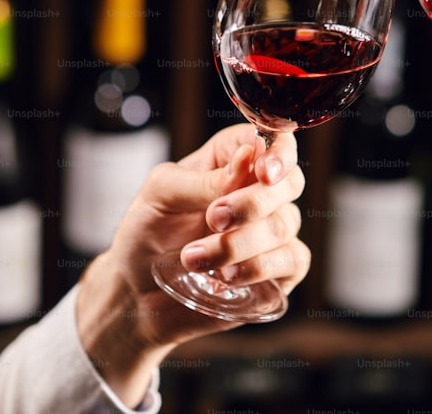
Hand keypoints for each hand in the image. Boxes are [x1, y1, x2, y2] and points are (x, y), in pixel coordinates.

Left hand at [75, 124, 308, 405]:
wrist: (138, 292)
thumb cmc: (147, 234)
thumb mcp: (159, 195)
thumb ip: (202, 179)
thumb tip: (248, 159)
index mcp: (230, 160)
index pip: (270, 139)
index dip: (278, 152)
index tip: (263, 172)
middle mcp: (257, 191)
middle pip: (289, 182)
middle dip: (253, 203)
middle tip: (212, 219)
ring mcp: (270, 231)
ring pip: (284, 225)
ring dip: (238, 243)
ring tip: (193, 258)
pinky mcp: (277, 269)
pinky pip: (293, 260)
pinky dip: (259, 267)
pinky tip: (225, 276)